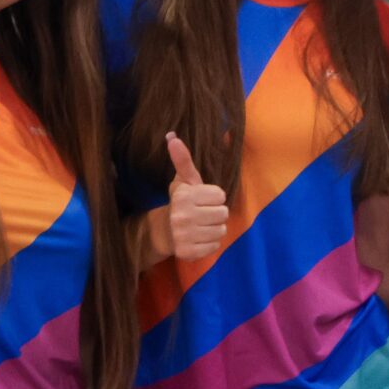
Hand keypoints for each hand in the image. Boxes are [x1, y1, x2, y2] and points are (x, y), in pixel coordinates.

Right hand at [165, 133, 229, 264]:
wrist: (165, 231)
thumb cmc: (182, 202)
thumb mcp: (184, 181)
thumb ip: (183, 160)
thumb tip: (172, 136)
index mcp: (184, 197)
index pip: (221, 196)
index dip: (215, 198)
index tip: (203, 200)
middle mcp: (182, 216)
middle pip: (223, 213)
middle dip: (216, 213)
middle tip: (203, 214)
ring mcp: (184, 236)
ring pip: (221, 230)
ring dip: (214, 229)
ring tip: (201, 226)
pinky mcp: (187, 252)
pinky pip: (215, 246)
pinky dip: (210, 243)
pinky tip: (199, 238)